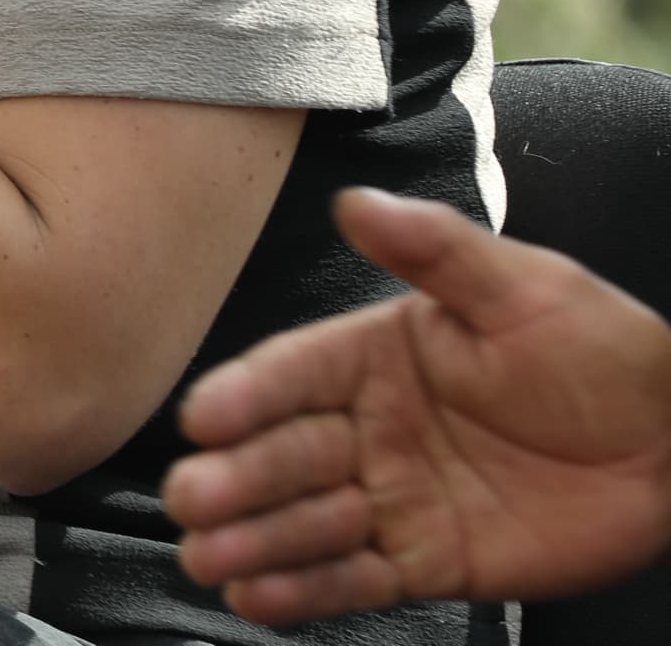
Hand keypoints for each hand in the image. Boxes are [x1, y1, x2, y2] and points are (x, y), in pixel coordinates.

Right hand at [167, 187, 670, 620]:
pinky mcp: (425, 560)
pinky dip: (304, 593)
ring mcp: (392, 497)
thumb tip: (358, 201)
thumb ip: (436, 251)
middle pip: (283, 454)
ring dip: (255, 541)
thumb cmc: (604, 352)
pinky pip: (354, 581)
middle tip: (193, 501)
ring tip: (211, 561)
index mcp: (372, 356)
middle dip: (235, 479)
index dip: (244, 395)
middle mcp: (367, 427)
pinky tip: (256, 598)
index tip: (204, 418)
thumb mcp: (523, 287)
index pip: (290, 374)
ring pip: (306, 523)